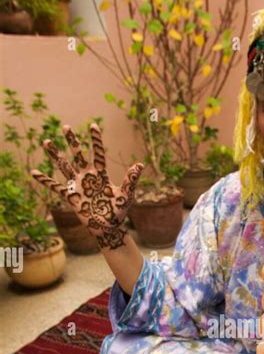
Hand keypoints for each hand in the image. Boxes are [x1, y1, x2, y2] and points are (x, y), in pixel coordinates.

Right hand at [30, 123, 143, 249]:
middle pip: (78, 155)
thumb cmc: (119, 212)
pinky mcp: (70, 196)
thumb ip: (130, 180)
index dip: (95, 140)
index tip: (93, 125)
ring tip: (47, 141)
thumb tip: (140, 165)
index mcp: (101, 175)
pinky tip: (33, 172)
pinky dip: (44, 180)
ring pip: (64, 166)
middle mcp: (87, 177)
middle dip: (72, 142)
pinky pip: (55, 186)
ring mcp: (78, 186)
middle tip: (65, 126)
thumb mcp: (126, 195)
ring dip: (56, 154)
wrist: (108, 228)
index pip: (98, 154)